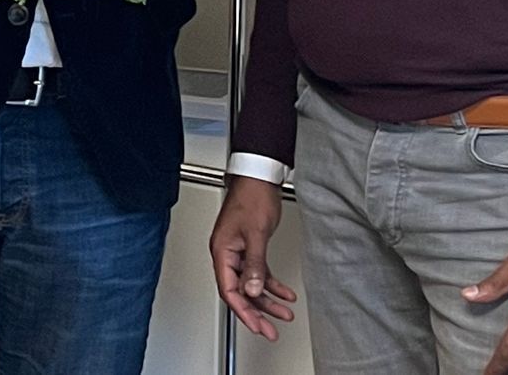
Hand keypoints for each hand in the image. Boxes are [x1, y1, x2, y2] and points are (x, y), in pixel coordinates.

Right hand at [210, 176, 296, 338]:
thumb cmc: (253, 196)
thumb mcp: (256, 233)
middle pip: (239, 291)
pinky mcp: (250, 247)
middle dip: (256, 312)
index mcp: (222, 250)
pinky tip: (285, 293)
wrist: (260, 176)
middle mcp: (227, 253)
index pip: (229, 289)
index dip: (243, 310)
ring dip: (267, 300)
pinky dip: (272, 285)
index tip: (257, 325)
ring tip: (283, 314)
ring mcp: (238, 250)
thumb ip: (254, 264)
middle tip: (270, 330)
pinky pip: (259, 273)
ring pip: (251, 284)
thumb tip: (252, 290)